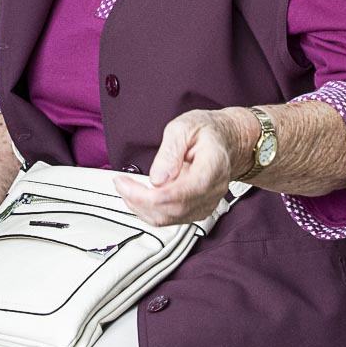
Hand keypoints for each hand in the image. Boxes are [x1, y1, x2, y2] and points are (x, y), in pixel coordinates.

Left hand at [114, 108, 248, 225]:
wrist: (225, 141)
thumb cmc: (206, 132)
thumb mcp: (184, 127)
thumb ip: (170, 152)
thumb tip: (157, 179)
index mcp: (212, 168)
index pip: (180, 194)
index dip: (148, 194)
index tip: (125, 182)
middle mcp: (212, 191)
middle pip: (173, 210)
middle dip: (139, 201)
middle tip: (120, 183)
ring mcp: (207, 203)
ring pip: (170, 219)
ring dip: (141, 208)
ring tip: (126, 188)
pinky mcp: (198, 209)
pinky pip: (171, 219)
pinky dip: (150, 211)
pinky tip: (139, 196)